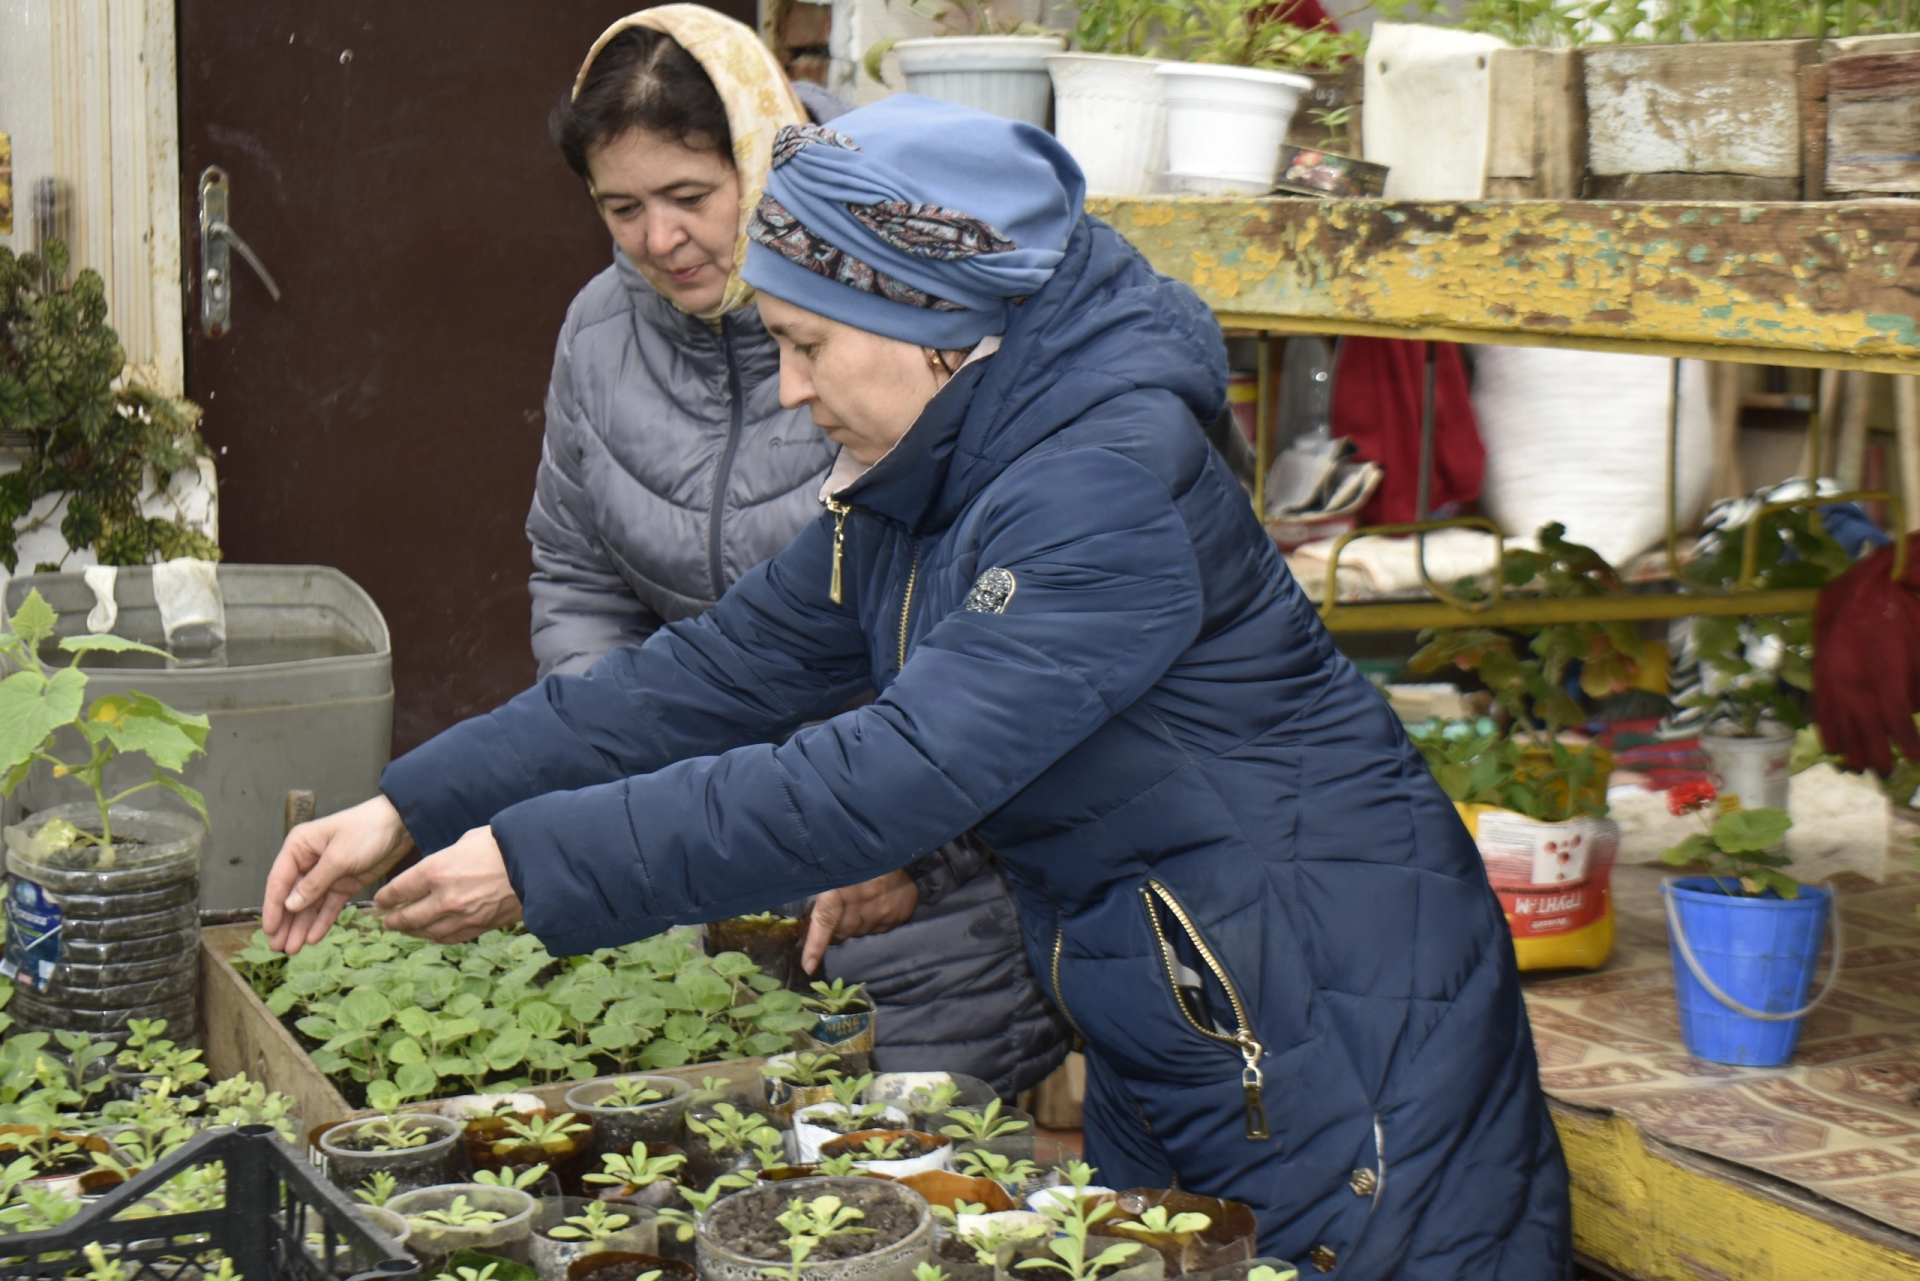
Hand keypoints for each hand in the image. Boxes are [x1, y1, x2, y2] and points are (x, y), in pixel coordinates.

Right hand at [263, 796, 414, 954]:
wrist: (400, 826)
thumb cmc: (366, 831)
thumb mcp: (338, 857)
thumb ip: (314, 884)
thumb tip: (290, 905)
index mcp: (299, 847)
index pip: (279, 881)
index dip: (273, 907)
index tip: (268, 930)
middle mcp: (308, 861)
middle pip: (292, 896)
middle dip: (286, 922)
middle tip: (279, 947)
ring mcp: (326, 874)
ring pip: (309, 905)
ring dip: (301, 926)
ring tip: (293, 949)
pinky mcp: (343, 883)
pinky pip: (328, 905)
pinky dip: (322, 921)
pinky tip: (313, 938)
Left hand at [373, 825, 523, 943]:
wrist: (537, 863)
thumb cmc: (501, 844)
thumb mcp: (464, 841)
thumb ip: (444, 859)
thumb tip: (435, 870)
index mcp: (437, 870)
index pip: (399, 890)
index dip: (386, 898)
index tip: (380, 901)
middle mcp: (445, 897)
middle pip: (409, 916)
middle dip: (394, 919)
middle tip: (386, 921)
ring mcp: (463, 915)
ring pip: (428, 931)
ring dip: (413, 931)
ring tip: (406, 929)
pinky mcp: (480, 926)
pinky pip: (451, 937)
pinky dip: (437, 937)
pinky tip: (432, 934)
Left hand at [802, 870, 918, 973]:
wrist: (897, 849)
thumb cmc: (857, 859)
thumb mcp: (835, 869)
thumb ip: (824, 893)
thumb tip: (811, 918)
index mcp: (841, 888)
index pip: (825, 920)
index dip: (815, 945)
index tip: (808, 966)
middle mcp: (863, 901)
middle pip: (842, 932)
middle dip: (835, 929)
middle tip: (836, 914)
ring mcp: (884, 910)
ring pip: (861, 933)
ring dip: (856, 924)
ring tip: (859, 903)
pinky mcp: (900, 914)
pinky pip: (880, 929)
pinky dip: (874, 921)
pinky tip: (876, 904)